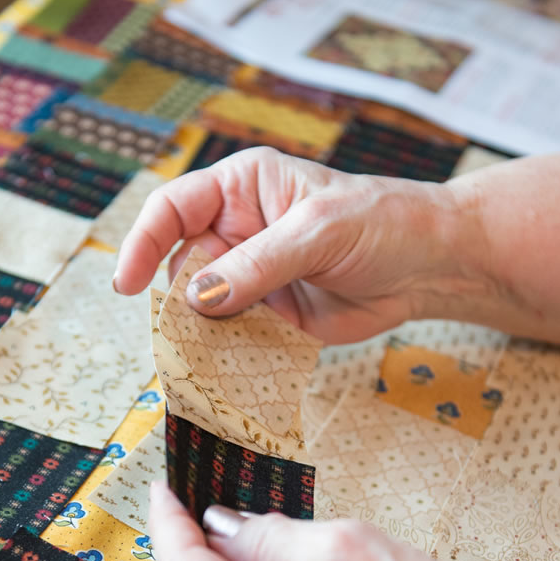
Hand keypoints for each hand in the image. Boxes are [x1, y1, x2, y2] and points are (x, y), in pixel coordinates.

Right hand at [114, 147, 471, 343]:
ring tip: (204, 360)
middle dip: (177, 302)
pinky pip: (234, 338)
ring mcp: (252, 278)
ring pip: (203, 310)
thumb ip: (259, 263)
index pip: (173, 208)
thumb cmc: (382, 221)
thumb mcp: (319, 231)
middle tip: (183, 334)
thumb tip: (200, 298)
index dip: (144, 242)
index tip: (128, 283)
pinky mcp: (271, 317)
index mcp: (241, 188)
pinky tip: (230, 372)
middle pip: (181, 266)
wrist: (431, 266)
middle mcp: (238, 231)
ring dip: (200, 335)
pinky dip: (228, 356)